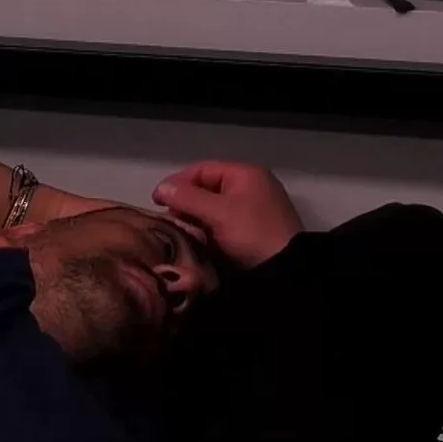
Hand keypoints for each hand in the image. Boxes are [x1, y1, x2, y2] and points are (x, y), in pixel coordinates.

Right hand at [152, 161, 302, 267]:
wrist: (285, 271)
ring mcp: (253, 211)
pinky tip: (197, 244)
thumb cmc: (252, 234)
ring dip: (195, 220)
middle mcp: (250, 187)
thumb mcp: (218, 213)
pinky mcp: (252, 233)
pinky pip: (223, 226)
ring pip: (213, 210)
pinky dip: (209, 232)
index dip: (177, 183)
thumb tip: (161, 189)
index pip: (202, 170)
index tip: (157, 202)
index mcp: (245, 174)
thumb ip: (187, 198)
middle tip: (169, 221)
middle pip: (206, 189)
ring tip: (181, 234)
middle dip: (185, 204)